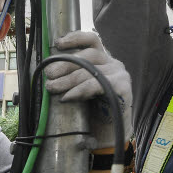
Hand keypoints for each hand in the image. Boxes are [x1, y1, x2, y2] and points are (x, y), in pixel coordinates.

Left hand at [45, 30, 132, 148]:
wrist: (109, 135)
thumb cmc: (92, 109)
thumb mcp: (79, 86)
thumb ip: (71, 74)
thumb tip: (48, 69)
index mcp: (103, 59)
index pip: (91, 40)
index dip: (75, 38)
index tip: (58, 43)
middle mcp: (113, 64)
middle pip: (88, 56)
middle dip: (65, 63)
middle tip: (49, 75)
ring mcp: (121, 75)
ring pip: (91, 70)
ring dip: (68, 79)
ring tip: (53, 87)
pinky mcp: (124, 88)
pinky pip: (97, 84)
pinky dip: (80, 90)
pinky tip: (68, 97)